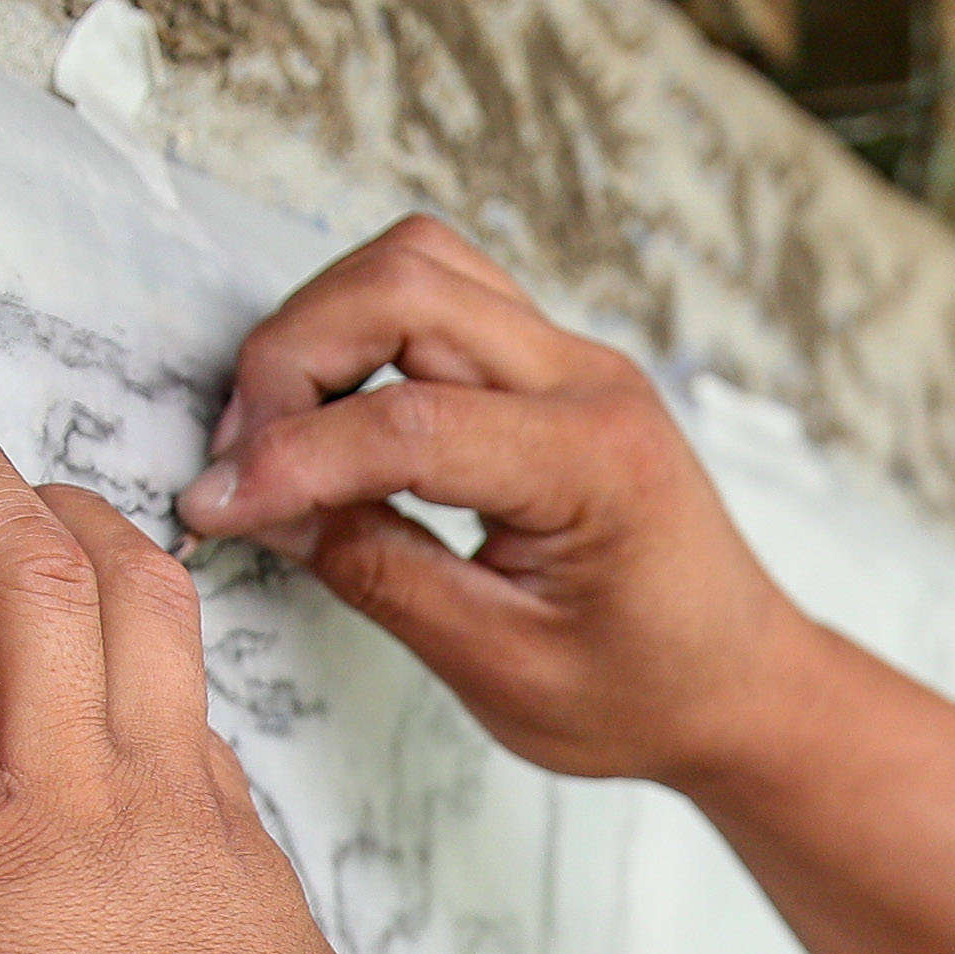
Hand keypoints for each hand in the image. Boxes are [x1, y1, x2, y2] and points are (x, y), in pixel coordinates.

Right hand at [178, 216, 821, 788]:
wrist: (743, 680)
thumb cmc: (646, 690)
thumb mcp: (501, 666)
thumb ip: (379, 574)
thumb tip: (265, 509)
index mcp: (598, 463)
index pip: (412, 421)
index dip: (291, 459)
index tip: (211, 507)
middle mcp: (593, 381)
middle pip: (406, 286)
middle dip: (292, 360)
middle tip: (239, 465)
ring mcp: (576, 357)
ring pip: (419, 264)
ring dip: (322, 329)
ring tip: (278, 437)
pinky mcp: (552, 361)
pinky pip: (441, 292)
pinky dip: (362, 331)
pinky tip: (333, 416)